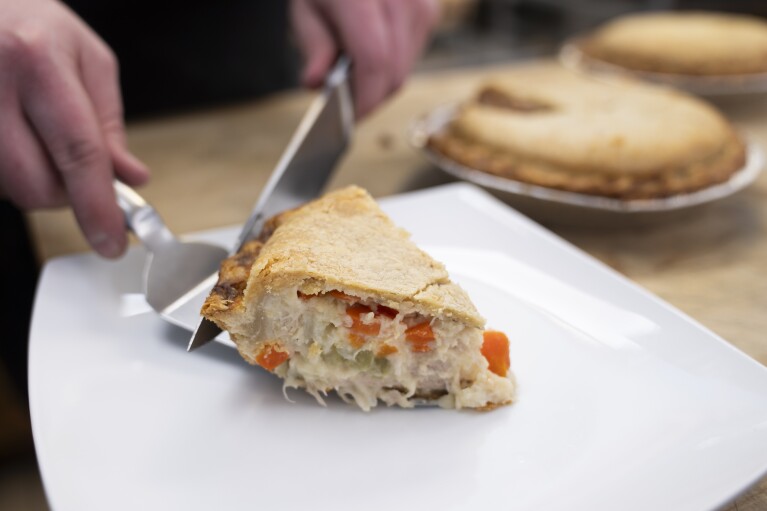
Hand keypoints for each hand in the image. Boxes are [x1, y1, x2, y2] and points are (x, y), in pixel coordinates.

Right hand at [0, 0, 147, 257]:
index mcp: (37, 60)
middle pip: (36, 182)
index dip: (97, 205)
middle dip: (65, 195)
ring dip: (35, 181)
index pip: (78, 151)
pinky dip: (13, 173)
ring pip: (9, 187)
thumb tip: (129, 178)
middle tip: (75, 172)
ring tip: (37, 135)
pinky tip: (18, 139)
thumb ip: (110, 124)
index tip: (111, 240)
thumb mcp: (89, 60)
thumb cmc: (33, 25)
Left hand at [290, 0, 438, 117]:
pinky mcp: (430, 11)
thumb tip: (316, 84)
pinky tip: (371, 54)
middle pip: (393, 73)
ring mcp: (421, 5)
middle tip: (345, 104)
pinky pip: (413, 57)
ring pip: (404, 70)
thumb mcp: (307, 5)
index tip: (348, 118)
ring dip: (379, 83)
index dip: (363, 98)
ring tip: (353, 74)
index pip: (374, 60)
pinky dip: (391, 66)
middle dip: (370, 98)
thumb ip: (313, 44)